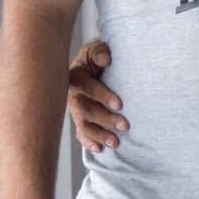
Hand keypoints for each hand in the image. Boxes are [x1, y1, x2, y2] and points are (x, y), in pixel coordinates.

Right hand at [67, 38, 126, 152]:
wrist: (91, 62)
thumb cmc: (96, 55)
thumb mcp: (97, 48)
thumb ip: (100, 52)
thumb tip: (106, 58)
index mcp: (76, 77)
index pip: (88, 88)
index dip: (102, 95)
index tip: (120, 104)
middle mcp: (73, 96)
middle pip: (86, 110)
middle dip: (105, 119)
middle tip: (125, 125)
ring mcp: (76, 109)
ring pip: (84, 125)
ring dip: (99, 135)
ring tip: (116, 143)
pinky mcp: (81, 118)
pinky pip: (82, 133)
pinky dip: (89, 142)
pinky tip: (99, 149)